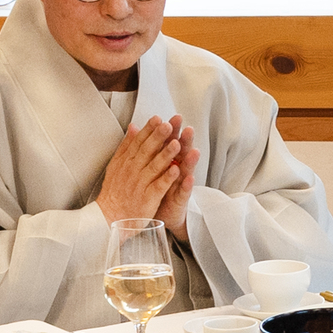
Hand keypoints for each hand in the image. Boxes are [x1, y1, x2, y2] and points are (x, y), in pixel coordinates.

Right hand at [95, 120, 184, 229]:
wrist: (109, 217)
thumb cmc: (115, 191)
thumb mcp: (116, 165)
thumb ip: (126, 146)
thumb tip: (133, 127)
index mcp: (126, 162)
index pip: (138, 142)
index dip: (148, 130)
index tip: (158, 118)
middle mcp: (132, 171)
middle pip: (146, 151)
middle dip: (158, 138)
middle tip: (168, 125)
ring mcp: (140, 185)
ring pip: (154, 167)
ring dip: (165, 155)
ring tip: (176, 144)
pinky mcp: (147, 199)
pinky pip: (158, 187)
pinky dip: (167, 178)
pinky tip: (176, 170)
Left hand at [148, 116, 197, 234]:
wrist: (160, 214)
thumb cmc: (155, 190)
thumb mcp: (150, 167)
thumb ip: (147, 148)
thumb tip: (139, 129)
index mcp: (167, 161)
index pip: (170, 143)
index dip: (173, 131)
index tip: (174, 118)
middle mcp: (177, 171)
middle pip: (182, 153)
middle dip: (185, 142)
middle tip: (188, 129)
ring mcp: (180, 185)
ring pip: (186, 171)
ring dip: (190, 161)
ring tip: (194, 151)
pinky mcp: (180, 200)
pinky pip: (183, 192)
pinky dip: (186, 185)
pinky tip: (189, 178)